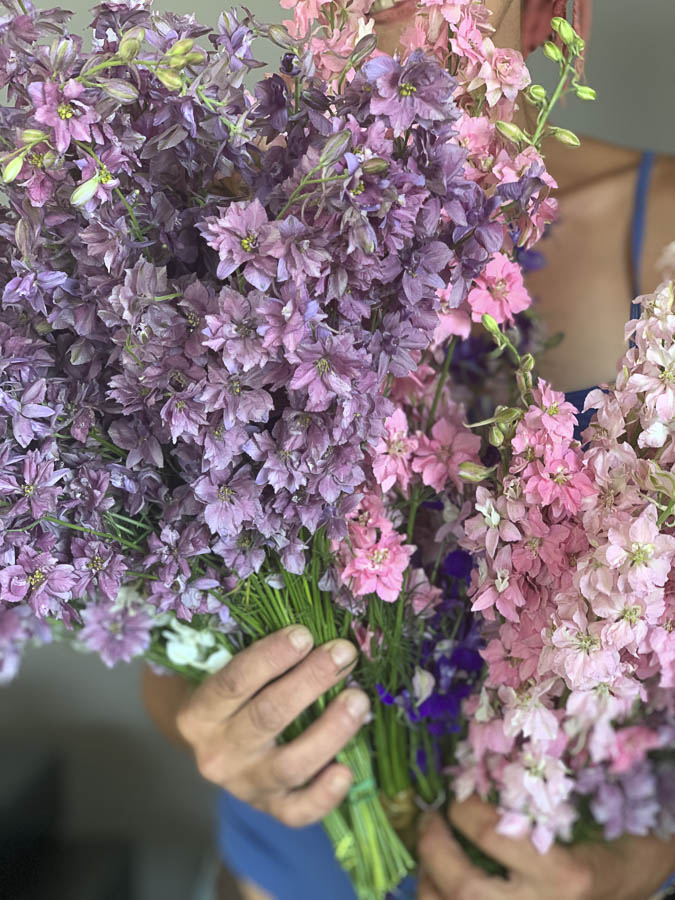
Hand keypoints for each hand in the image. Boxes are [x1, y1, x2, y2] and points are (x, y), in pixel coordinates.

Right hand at [176, 626, 369, 826]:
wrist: (219, 747)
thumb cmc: (235, 696)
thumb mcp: (230, 673)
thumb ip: (263, 659)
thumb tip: (317, 633)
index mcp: (199, 714)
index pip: (234, 681)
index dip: (271, 657)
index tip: (304, 634)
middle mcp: (216, 754)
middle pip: (267, 716)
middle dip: (310, 681)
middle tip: (344, 655)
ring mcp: (244, 785)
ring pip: (289, 764)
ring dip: (329, 731)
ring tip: (359, 701)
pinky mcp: (270, 809)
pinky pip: (298, 811)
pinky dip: (324, 795)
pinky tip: (346, 771)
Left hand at [417, 796, 674, 899]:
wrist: (636, 886)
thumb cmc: (621, 849)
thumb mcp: (597, 821)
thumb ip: (550, 800)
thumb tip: (491, 763)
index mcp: (564, 875)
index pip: (492, 835)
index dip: (463, 809)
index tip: (456, 792)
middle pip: (463, 887)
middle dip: (434, 847)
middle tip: (431, 818)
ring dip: (429, 880)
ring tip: (431, 849)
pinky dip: (439, 896)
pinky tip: (440, 879)